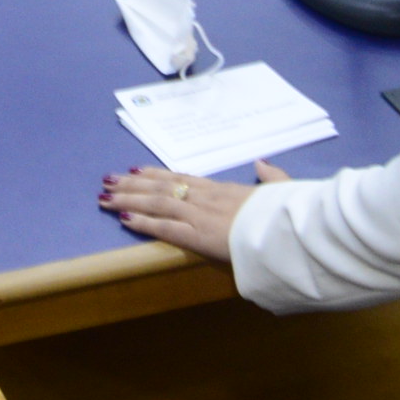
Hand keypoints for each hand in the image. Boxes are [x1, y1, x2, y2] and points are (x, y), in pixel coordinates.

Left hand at [99, 161, 291, 258]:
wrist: (294, 229)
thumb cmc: (290, 213)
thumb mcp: (282, 190)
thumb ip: (271, 177)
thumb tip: (264, 163)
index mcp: (224, 190)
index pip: (182, 178)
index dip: (155, 175)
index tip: (134, 170)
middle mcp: (208, 198)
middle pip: (162, 187)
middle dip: (132, 185)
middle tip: (107, 181)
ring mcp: (202, 215)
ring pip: (157, 203)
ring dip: (128, 200)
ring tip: (104, 197)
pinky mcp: (201, 236)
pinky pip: (165, 228)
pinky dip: (143, 223)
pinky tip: (123, 220)